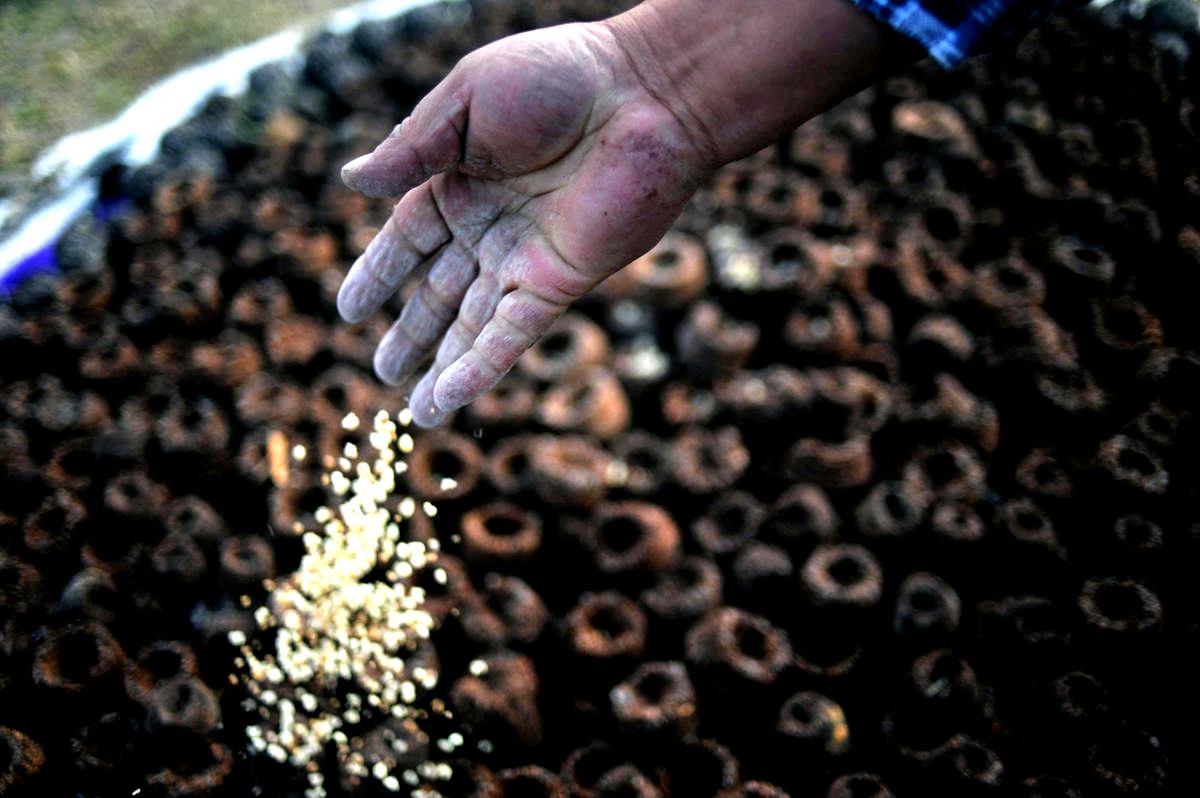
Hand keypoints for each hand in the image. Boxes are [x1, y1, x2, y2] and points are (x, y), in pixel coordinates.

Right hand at [337, 21, 710, 425]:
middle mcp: (491, 225)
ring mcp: (525, 258)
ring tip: (416, 412)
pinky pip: (511, 333)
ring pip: (472, 324)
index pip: (408, 238)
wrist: (644, 96)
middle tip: (382, 370)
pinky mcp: (558, 281)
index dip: (379, 273)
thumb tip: (350, 181)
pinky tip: (450, 398)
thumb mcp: (465, 101)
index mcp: (460, 178)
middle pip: (439, 291)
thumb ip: (411, 147)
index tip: (350, 310)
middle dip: (411, 333)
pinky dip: (480, 367)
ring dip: (443, 366)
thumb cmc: (557, 79)